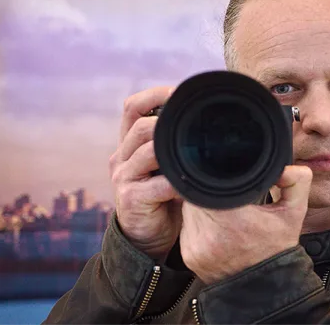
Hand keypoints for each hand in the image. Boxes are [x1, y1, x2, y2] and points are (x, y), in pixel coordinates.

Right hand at [109, 86, 181, 260]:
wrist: (147, 237)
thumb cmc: (163, 195)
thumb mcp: (165, 163)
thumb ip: (174, 143)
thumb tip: (208, 118)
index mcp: (130, 143)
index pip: (132, 107)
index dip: (154, 95)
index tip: (179, 92)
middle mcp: (121, 156)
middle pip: (141, 126)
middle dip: (168, 123)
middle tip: (195, 126)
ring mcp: (123, 177)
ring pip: (147, 151)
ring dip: (174, 151)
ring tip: (196, 154)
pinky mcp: (130, 199)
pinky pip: (157, 184)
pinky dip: (178, 182)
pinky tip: (192, 184)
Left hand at [179, 164, 312, 284]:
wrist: (265, 290)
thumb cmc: (278, 249)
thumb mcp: (295, 212)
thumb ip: (295, 181)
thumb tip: (284, 166)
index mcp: (234, 220)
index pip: (208, 184)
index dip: (215, 175)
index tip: (228, 175)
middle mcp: (208, 235)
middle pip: (195, 194)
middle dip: (209, 188)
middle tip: (228, 191)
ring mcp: (195, 246)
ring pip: (188, 208)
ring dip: (201, 202)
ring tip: (222, 207)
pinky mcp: (188, 255)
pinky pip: (186, 225)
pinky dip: (198, 219)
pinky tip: (216, 223)